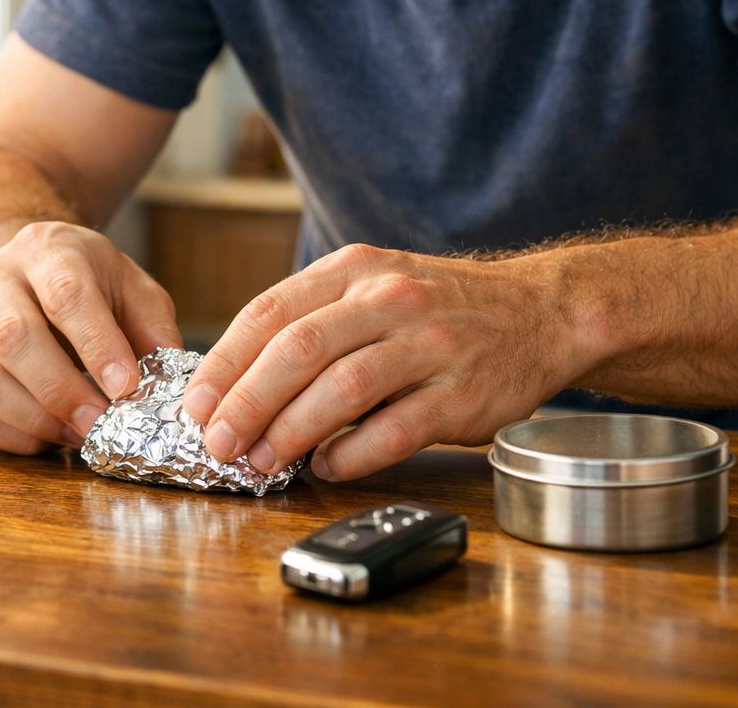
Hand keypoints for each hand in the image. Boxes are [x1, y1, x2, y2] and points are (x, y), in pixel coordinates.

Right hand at [0, 221, 182, 454]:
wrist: (27, 271)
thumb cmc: (90, 283)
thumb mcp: (131, 288)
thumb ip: (154, 328)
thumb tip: (169, 381)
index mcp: (47, 250)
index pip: (65, 293)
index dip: (96, 344)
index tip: (126, 386)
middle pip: (13, 336)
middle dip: (61, 389)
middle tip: (100, 422)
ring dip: (36, 418)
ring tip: (80, 433)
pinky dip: (15, 435)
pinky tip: (52, 436)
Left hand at [181, 244, 581, 480]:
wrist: (543, 311)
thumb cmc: (439, 309)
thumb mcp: (372, 286)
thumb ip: (312, 322)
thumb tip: (237, 385)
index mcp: (354, 271)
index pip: (268, 313)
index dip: (223, 364)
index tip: (194, 405)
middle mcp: (388, 300)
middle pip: (296, 351)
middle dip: (245, 403)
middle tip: (216, 442)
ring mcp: (429, 345)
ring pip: (341, 389)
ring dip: (290, 432)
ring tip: (260, 462)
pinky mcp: (461, 395)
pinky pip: (393, 430)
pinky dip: (351, 454)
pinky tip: (327, 467)